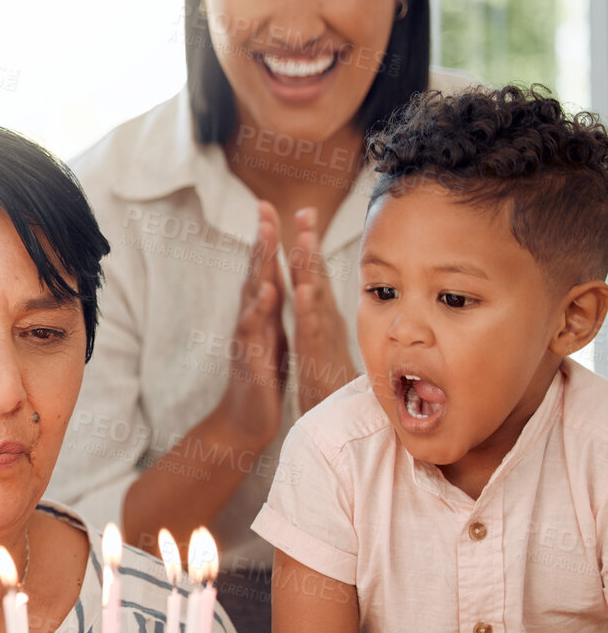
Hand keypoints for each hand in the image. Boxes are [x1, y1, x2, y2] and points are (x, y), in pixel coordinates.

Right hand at [213, 200, 287, 451]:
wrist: (246, 420)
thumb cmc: (261, 377)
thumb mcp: (271, 335)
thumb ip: (271, 309)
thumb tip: (275, 282)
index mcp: (262, 312)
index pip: (266, 268)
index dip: (268, 239)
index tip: (270, 207)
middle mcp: (251, 318)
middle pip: (256, 272)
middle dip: (261, 240)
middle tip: (264, 209)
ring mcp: (247, 336)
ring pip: (252, 294)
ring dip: (260, 265)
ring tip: (266, 238)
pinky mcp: (249, 356)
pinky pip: (254, 328)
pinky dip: (260, 308)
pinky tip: (268, 290)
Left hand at [287, 206, 357, 411]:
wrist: (331, 422)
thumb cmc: (327, 385)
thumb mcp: (323, 344)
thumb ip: (324, 318)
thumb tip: (324, 295)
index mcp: (321, 317)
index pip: (314, 275)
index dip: (307, 245)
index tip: (302, 214)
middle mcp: (325, 323)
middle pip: (317, 276)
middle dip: (309, 242)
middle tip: (305, 209)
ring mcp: (323, 339)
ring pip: (317, 297)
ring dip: (311, 268)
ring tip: (305, 238)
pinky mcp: (318, 359)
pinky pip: (312, 332)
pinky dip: (308, 310)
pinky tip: (302, 291)